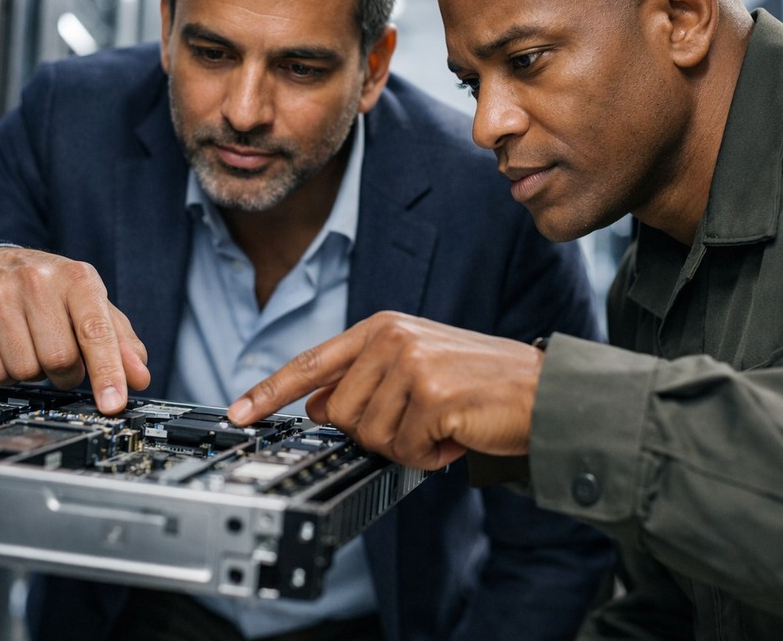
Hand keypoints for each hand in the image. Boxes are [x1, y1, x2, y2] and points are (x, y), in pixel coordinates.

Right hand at [0, 247, 149, 413]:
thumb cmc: (51, 290)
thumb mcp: (93, 304)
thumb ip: (121, 342)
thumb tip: (139, 378)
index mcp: (76, 278)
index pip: (95, 332)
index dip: (107, 372)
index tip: (113, 403)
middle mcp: (36, 281)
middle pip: (60, 360)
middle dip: (67, 372)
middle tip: (64, 357)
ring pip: (26, 371)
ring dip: (36, 373)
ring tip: (34, 346)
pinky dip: (7, 373)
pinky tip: (10, 348)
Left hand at [227, 311, 543, 469]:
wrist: (544, 391)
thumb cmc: (483, 384)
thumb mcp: (417, 369)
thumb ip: (365, 383)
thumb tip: (320, 408)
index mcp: (382, 327)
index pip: (312, 362)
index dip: (271, 392)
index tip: (238, 413)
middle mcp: (391, 338)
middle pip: (340, 415)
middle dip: (378, 432)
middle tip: (421, 420)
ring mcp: (410, 363)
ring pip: (369, 436)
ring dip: (407, 445)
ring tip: (443, 423)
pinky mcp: (431, 394)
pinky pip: (404, 450)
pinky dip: (429, 455)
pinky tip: (455, 433)